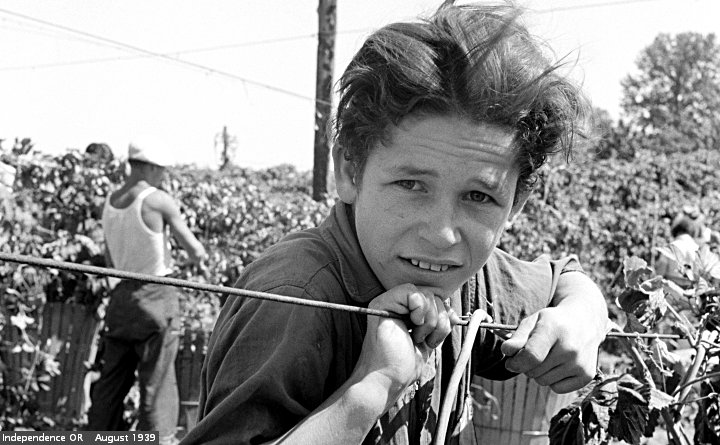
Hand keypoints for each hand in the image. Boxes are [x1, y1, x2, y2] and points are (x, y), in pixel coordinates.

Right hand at [352, 284, 460, 409]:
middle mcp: (395, 304)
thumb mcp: (429, 340)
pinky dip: (420, 311)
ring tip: (416, 337)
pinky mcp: (382, 303)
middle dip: (438, 320)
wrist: (388, 378)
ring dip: (429, 320)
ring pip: (425, 294)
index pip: (432, 299)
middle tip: (424, 340)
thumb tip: (455, 315)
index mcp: (405, 312)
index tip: (433, 339)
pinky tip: (411, 327)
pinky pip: (412, 293)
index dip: (442, 315)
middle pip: (431, 295)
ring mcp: (388, 302)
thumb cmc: (404, 365)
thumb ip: (439, 324)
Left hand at [500, 305, 603, 392]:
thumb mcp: (533, 321)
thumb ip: (518, 337)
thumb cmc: (553, 322)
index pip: (530, 356)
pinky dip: (553, 380)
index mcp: (554, 329)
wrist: (585, 322)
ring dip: (539, 372)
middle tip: (534, 352)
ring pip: (543, 381)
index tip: (510, 361)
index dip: (515, 362)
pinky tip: (559, 364)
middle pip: (534, 371)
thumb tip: (507, 351)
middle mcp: (570, 348)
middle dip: (526, 365)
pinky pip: (556, 388)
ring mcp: (580, 363)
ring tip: (548, 356)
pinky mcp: (587, 375)